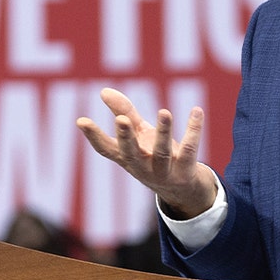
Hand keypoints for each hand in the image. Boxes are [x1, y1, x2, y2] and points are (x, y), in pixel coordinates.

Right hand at [77, 88, 215, 218]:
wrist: (182, 189)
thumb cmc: (154, 155)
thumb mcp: (139, 134)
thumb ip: (124, 112)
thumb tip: (103, 90)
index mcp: (127, 158)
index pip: (106, 149)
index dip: (93, 136)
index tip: (81, 120)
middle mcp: (142, 167)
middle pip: (131, 154)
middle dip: (126, 137)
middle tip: (121, 120)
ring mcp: (163, 172)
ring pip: (162, 152)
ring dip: (163, 132)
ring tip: (164, 112)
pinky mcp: (185, 171)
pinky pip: (189, 149)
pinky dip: (193, 130)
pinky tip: (197, 111)